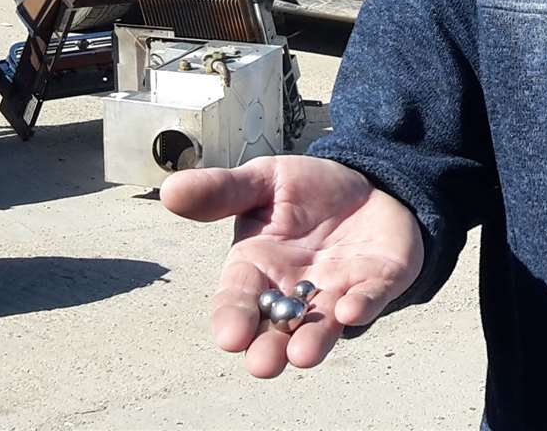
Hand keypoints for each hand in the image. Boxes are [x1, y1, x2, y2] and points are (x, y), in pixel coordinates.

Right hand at [161, 155, 424, 377]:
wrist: (366, 181)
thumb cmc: (304, 190)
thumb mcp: (262, 182)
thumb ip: (222, 191)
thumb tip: (169, 191)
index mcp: (257, 268)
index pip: (238, 299)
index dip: (233, 318)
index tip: (229, 337)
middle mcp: (293, 290)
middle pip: (277, 328)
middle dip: (270, 348)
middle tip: (264, 365)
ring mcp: (336, 291)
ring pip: (322, 326)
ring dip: (313, 341)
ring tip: (303, 356)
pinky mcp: (377, 283)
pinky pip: (369, 299)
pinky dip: (361, 306)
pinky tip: (350, 311)